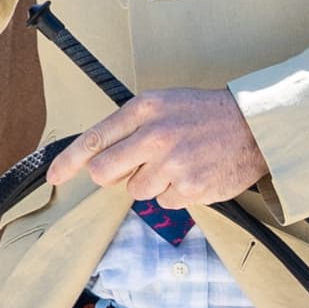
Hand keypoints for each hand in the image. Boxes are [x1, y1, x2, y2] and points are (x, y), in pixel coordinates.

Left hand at [45, 87, 269, 208]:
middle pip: (105, 173)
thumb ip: (130, 126)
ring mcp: (173, 165)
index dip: (68, 162)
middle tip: (134, 167)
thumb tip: (98, 155)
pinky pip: (165, 203)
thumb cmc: (204, 114)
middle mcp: (154, 136)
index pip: (94, 139)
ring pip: (136, 191)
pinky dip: (175, 194)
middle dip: (112, 176)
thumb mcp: (163, 104)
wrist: (255, 127)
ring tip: (177, 163)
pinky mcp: (191, 189)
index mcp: (143, 110)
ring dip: (151, 183)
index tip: (54, 177)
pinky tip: (193, 174)